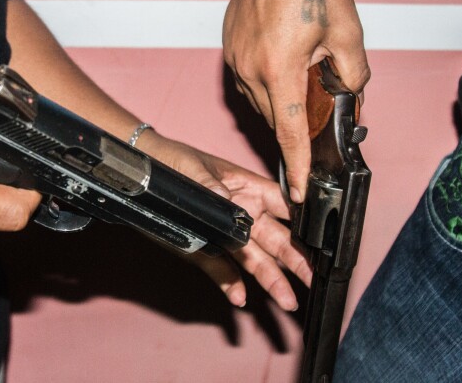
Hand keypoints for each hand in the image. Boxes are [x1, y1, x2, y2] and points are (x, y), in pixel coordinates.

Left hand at [137, 131, 311, 310]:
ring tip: (287, 299)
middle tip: (310, 278)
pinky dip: (231, 284)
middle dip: (295, 259)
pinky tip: (239, 297)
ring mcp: (226, 234)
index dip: (301, 220)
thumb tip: (227, 198)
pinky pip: (223, 269)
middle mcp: (243, 214)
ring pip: (256, 259)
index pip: (282, 204)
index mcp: (247, 188)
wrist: (144, 175)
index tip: (317, 239)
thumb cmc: (175, 162)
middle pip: (276, 239)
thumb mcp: (193, 168)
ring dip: (271, 279)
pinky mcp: (206, 249)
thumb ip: (211, 185)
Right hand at [222, 0, 369, 202]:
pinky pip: (246, 77)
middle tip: (321, 95)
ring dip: (280, 95)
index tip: (298, 191)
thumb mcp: (350, 35)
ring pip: (258, 98)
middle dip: (297, 117)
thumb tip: (346, 98)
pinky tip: (283, 54)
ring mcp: (233, 55)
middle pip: (274, 115)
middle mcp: (249, 66)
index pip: (288, 131)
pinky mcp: (227, 44)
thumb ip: (352, 78)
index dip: (296, 166)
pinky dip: (265, 78)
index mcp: (280, 68)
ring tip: (302, 63)